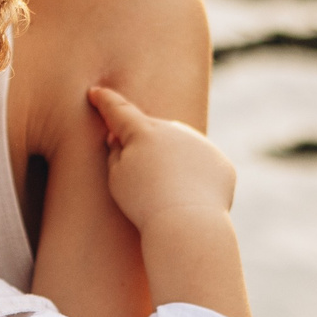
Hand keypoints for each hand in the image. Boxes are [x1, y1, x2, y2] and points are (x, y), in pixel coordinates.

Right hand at [86, 87, 234, 232]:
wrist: (188, 224)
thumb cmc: (144, 204)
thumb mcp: (117, 178)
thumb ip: (116, 152)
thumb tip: (119, 137)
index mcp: (144, 131)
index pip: (120, 111)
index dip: (106, 101)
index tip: (97, 92)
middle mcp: (175, 129)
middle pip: (154, 131)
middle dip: (145, 144)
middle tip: (140, 175)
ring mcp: (201, 144)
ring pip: (181, 147)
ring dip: (173, 161)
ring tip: (166, 194)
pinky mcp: (220, 162)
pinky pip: (202, 165)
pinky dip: (195, 177)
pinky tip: (189, 198)